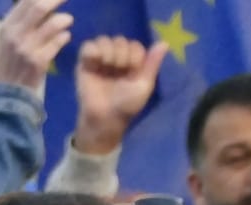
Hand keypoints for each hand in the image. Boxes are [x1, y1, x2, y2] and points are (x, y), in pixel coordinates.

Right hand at [0, 0, 74, 92]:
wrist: (6, 93)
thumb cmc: (9, 63)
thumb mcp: (8, 38)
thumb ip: (21, 21)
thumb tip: (41, 3)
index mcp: (7, 25)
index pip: (26, 0)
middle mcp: (16, 33)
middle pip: (39, 6)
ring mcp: (27, 48)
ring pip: (51, 24)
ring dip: (64, 19)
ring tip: (68, 20)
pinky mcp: (39, 62)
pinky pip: (57, 43)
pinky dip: (64, 37)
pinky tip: (66, 37)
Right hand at [71, 37, 168, 154]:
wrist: (105, 117)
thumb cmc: (127, 105)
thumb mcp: (144, 86)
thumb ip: (153, 64)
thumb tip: (165, 42)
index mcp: (132, 63)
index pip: (135, 45)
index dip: (134, 55)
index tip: (132, 70)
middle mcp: (116, 58)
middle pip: (119, 40)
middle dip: (121, 53)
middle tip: (119, 69)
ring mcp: (100, 59)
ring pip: (104, 40)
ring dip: (108, 51)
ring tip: (106, 65)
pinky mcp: (85, 62)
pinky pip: (88, 46)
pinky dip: (92, 50)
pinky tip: (95, 62)